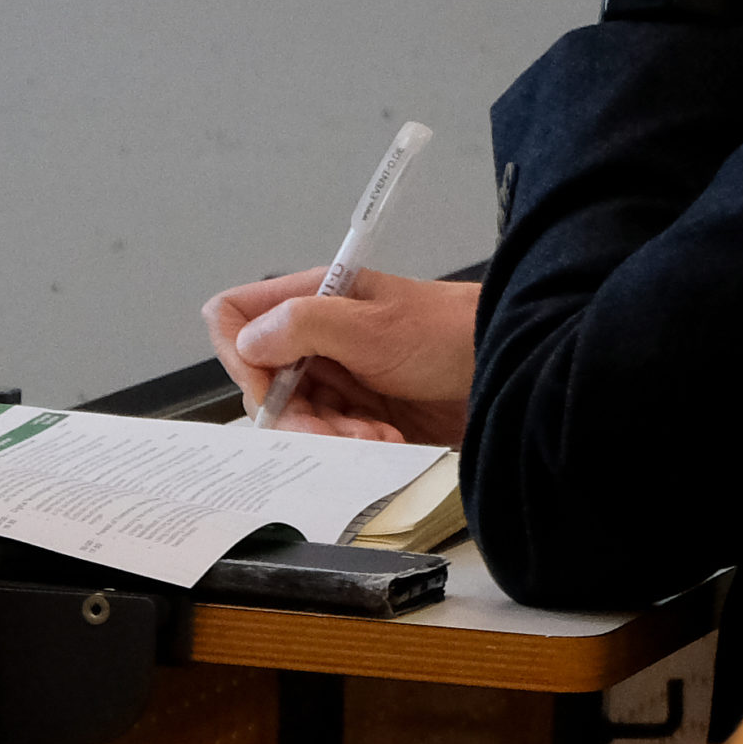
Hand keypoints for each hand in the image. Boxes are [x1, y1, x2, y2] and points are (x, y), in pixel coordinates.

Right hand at [203, 268, 478, 446]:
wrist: (507, 368)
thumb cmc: (450, 333)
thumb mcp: (374, 326)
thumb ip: (304, 325)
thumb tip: (247, 340)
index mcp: (314, 299)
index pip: (235, 318)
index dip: (240, 355)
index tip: (273, 387)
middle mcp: (317, 336)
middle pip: (262, 382)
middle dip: (296, 413)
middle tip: (339, 426)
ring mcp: (338, 374)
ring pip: (296, 417)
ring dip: (330, 434)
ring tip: (376, 433)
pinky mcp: (359, 409)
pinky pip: (329, 436)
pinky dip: (351, 444)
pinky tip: (387, 439)